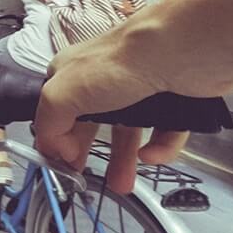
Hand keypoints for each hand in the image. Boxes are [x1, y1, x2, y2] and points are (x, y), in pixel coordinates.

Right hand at [34, 34, 202, 193]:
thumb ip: (48, 124)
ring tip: (123, 182)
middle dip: (88, 153)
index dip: (56, 137)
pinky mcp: (172, 100)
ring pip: (129, 132)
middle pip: (92, 124)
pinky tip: (152, 154)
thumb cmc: (126, 59)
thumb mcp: (63, 93)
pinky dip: (159, 148)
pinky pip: (164, 133)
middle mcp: (104, 78)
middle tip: (86, 175)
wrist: (183, 50)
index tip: (61, 162)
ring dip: (124, 159)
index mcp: (72, 73)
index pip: (56, 110)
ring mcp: (139, 88)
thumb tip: (56, 147)